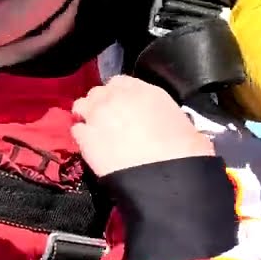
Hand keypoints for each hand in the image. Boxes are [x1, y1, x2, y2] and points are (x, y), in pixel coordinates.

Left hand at [71, 75, 214, 177]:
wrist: (167, 178)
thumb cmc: (184, 152)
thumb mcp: (183, 123)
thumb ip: (164, 113)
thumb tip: (165, 122)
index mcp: (144, 90)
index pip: (121, 81)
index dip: (119, 94)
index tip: (122, 106)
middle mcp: (117, 97)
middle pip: (98, 92)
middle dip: (102, 103)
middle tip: (109, 120)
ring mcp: (97, 115)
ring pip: (82, 106)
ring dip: (87, 115)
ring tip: (95, 131)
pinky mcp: (85, 138)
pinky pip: (76, 130)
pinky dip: (81, 136)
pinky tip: (90, 146)